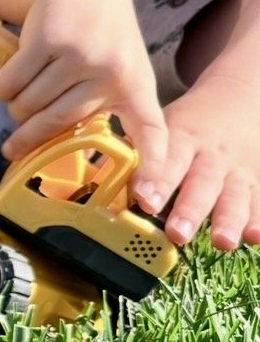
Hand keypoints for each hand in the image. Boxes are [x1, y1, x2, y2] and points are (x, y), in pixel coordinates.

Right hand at [0, 0, 169, 207]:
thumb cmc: (94, 39)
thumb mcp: (112, 71)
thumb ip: (96, 110)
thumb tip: (58, 160)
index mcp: (136, 87)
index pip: (151, 131)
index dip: (151, 166)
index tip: (148, 199)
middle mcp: (112, 72)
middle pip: (54, 125)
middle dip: (27, 137)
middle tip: (12, 147)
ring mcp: (80, 55)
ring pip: (26, 106)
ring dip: (14, 106)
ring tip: (21, 92)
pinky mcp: (47, 40)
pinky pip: (8, 86)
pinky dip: (1, 86)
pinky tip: (10, 74)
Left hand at [146, 74, 259, 248]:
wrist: (242, 99)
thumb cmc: (191, 122)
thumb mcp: (166, 125)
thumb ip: (140, 151)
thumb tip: (98, 178)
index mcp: (183, 138)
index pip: (168, 160)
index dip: (157, 181)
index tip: (145, 201)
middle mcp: (212, 156)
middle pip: (202, 183)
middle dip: (189, 210)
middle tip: (177, 233)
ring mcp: (238, 170)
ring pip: (235, 196)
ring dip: (228, 221)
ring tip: (222, 242)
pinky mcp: (258, 180)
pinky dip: (259, 220)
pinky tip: (255, 238)